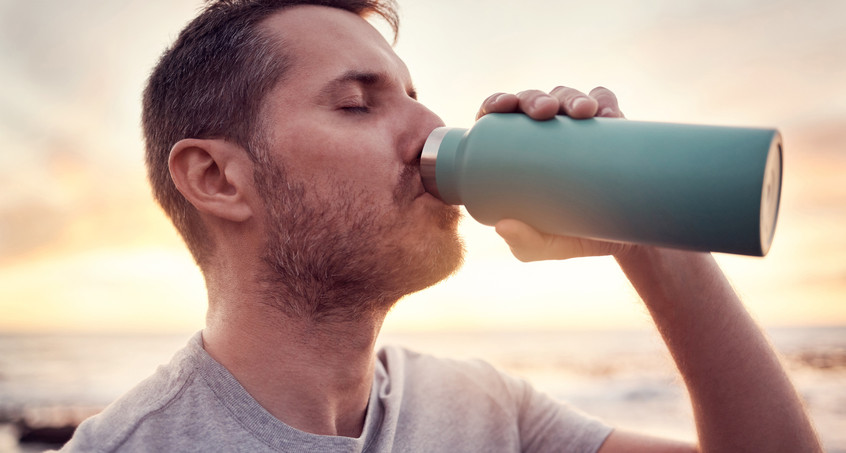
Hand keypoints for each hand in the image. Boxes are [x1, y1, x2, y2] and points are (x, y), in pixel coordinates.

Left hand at [476, 86, 633, 261]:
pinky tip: (604, 111)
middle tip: (545, 112)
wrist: (625, 238)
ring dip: (570, 97)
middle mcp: (547, 132)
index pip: (500, 117)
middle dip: (536, 98)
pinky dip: (603, 99)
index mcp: (519, 151)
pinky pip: (605, 101)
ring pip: (567, 96)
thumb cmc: (572, 236)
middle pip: (534, 100)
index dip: (496, 102)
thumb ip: (524, 243)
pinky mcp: (612, 126)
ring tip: (582, 112)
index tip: (503, 106)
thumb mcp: (546, 246)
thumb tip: (503, 227)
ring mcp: (579, 127)